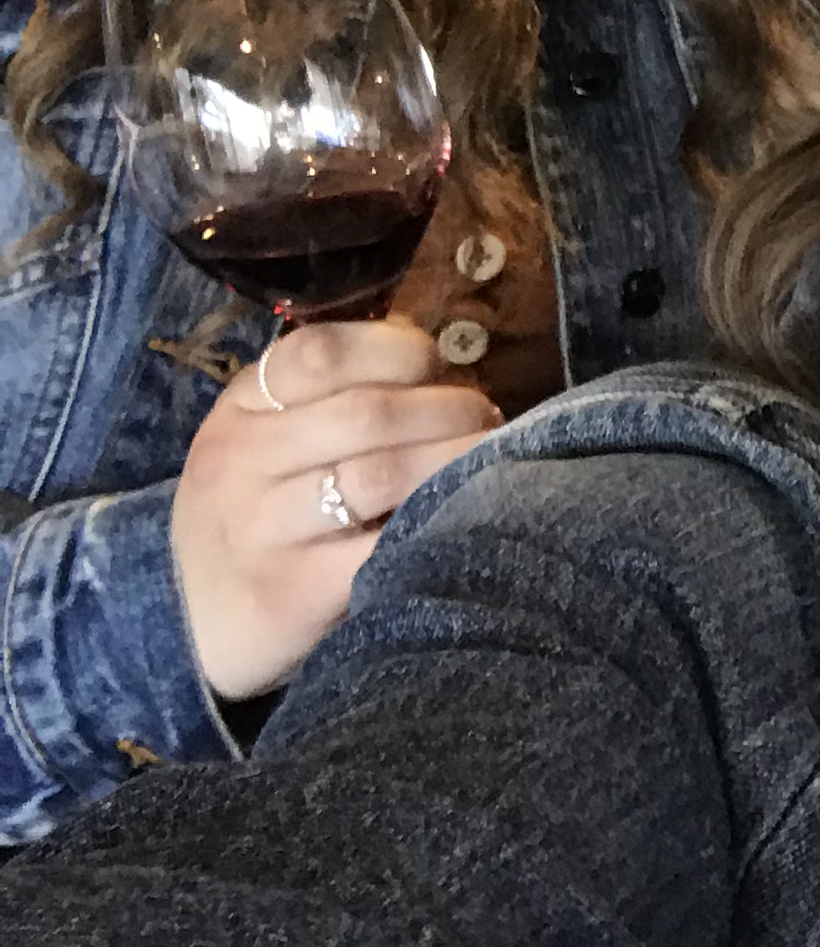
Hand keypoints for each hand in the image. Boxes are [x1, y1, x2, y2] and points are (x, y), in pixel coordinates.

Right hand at [168, 320, 502, 698]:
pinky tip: (460, 518)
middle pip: (366, 413)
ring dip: (455, 459)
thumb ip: (334, 392)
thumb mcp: (268, 437)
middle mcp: (239, 459)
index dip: (397, 349)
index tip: (437, 366)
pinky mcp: (289, 593)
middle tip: (486, 417)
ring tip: (486, 458)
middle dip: (447, 408)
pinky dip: (433, 524)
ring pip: (380, 475)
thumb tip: (437, 358)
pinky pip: (380, 547)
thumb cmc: (255, 510)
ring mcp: (258, 529)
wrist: (183, 622)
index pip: (321, 352)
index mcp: (242, 407)